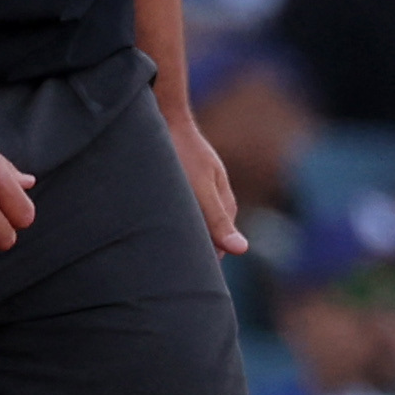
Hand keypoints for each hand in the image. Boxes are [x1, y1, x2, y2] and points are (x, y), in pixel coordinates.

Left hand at [164, 104, 245, 256]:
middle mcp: (216, 199)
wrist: (164, 116)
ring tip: (153, 248)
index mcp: (226, 204)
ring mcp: (200, 191)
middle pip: (208, 236)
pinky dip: (170, 221)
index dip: (204, 263)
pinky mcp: (182, 184)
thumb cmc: (179, 152)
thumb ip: (217, 219)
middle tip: (163, 268)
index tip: (182, 278)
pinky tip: (151, 224)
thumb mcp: (198, 189)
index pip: (221, 245)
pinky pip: (180, 212)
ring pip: (193, 224)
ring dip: (178, 235)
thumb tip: (242, 250)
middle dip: (191, 252)